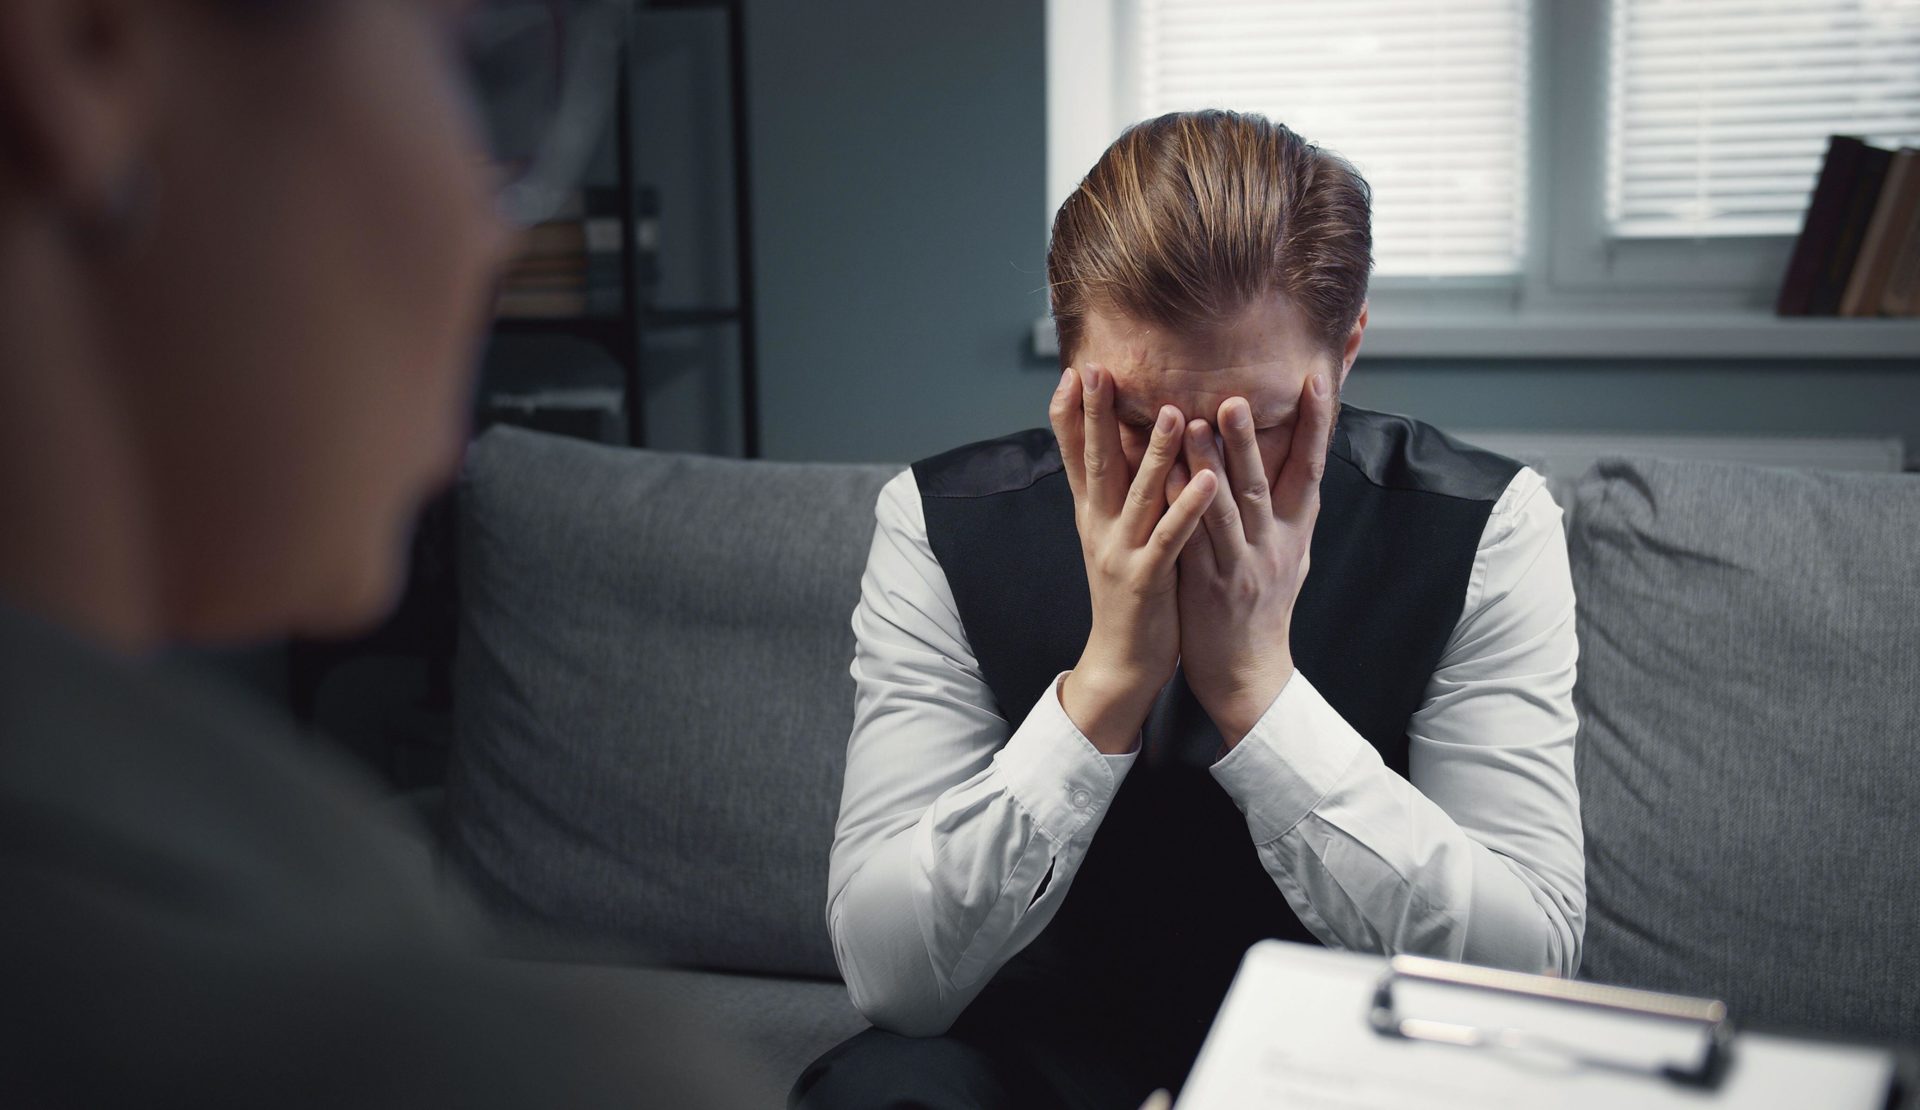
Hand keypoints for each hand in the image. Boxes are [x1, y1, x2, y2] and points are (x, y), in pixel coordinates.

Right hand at [1050, 364, 1215, 753]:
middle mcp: (1100, 527)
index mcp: (1092, 515)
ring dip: (1155, 453)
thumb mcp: (1110, 537)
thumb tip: (1111, 449)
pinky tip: (1209, 481)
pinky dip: (1189, 508)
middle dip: (1097, 417)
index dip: (1070, 415)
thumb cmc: (1127, 592)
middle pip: (1097, 463)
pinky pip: (1171, 538)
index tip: (1072, 372)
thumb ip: (1113, 494)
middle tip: (1098, 372)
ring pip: (1139, 495)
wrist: (1121, 661)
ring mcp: (1121, 552)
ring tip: (1173, 412)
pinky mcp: (1147, 578)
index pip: (1074, 456)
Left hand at [1170, 373, 1334, 747]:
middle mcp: (1273, 544)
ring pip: (1228, 509)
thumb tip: (1303, 462)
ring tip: (1196, 423)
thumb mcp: (1294, 555)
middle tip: (1237, 395)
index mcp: (1295, 530)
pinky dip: (1185, 509)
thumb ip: (1292, 509)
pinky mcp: (1209, 586)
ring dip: (1212, 465)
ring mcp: (1242, 566)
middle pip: (1265, 482)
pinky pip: (1195, 542)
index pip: (1310, 467)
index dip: (1317, 423)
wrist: (1250, 674)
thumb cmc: (1266, 609)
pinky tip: (1171, 482)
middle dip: (1251, 438)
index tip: (1318, 379)